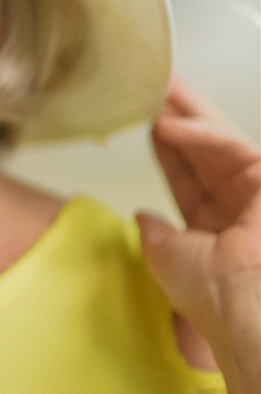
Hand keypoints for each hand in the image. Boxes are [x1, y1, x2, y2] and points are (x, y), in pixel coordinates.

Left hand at [138, 78, 259, 393]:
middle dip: (180, 117)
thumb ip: (155, 234)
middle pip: (205, 151)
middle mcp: (237, 206)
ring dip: (185, 114)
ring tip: (154, 91)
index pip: (187, 177)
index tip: (145, 123)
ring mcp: (255, 192)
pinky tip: (166, 126)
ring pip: (218, 140)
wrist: (243, 306)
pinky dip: (198, 133)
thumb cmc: (210, 293)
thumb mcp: (168, 258)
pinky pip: (232, 145)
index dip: (167, 150)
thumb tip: (143, 218)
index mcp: (217, 228)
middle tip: (155, 87)